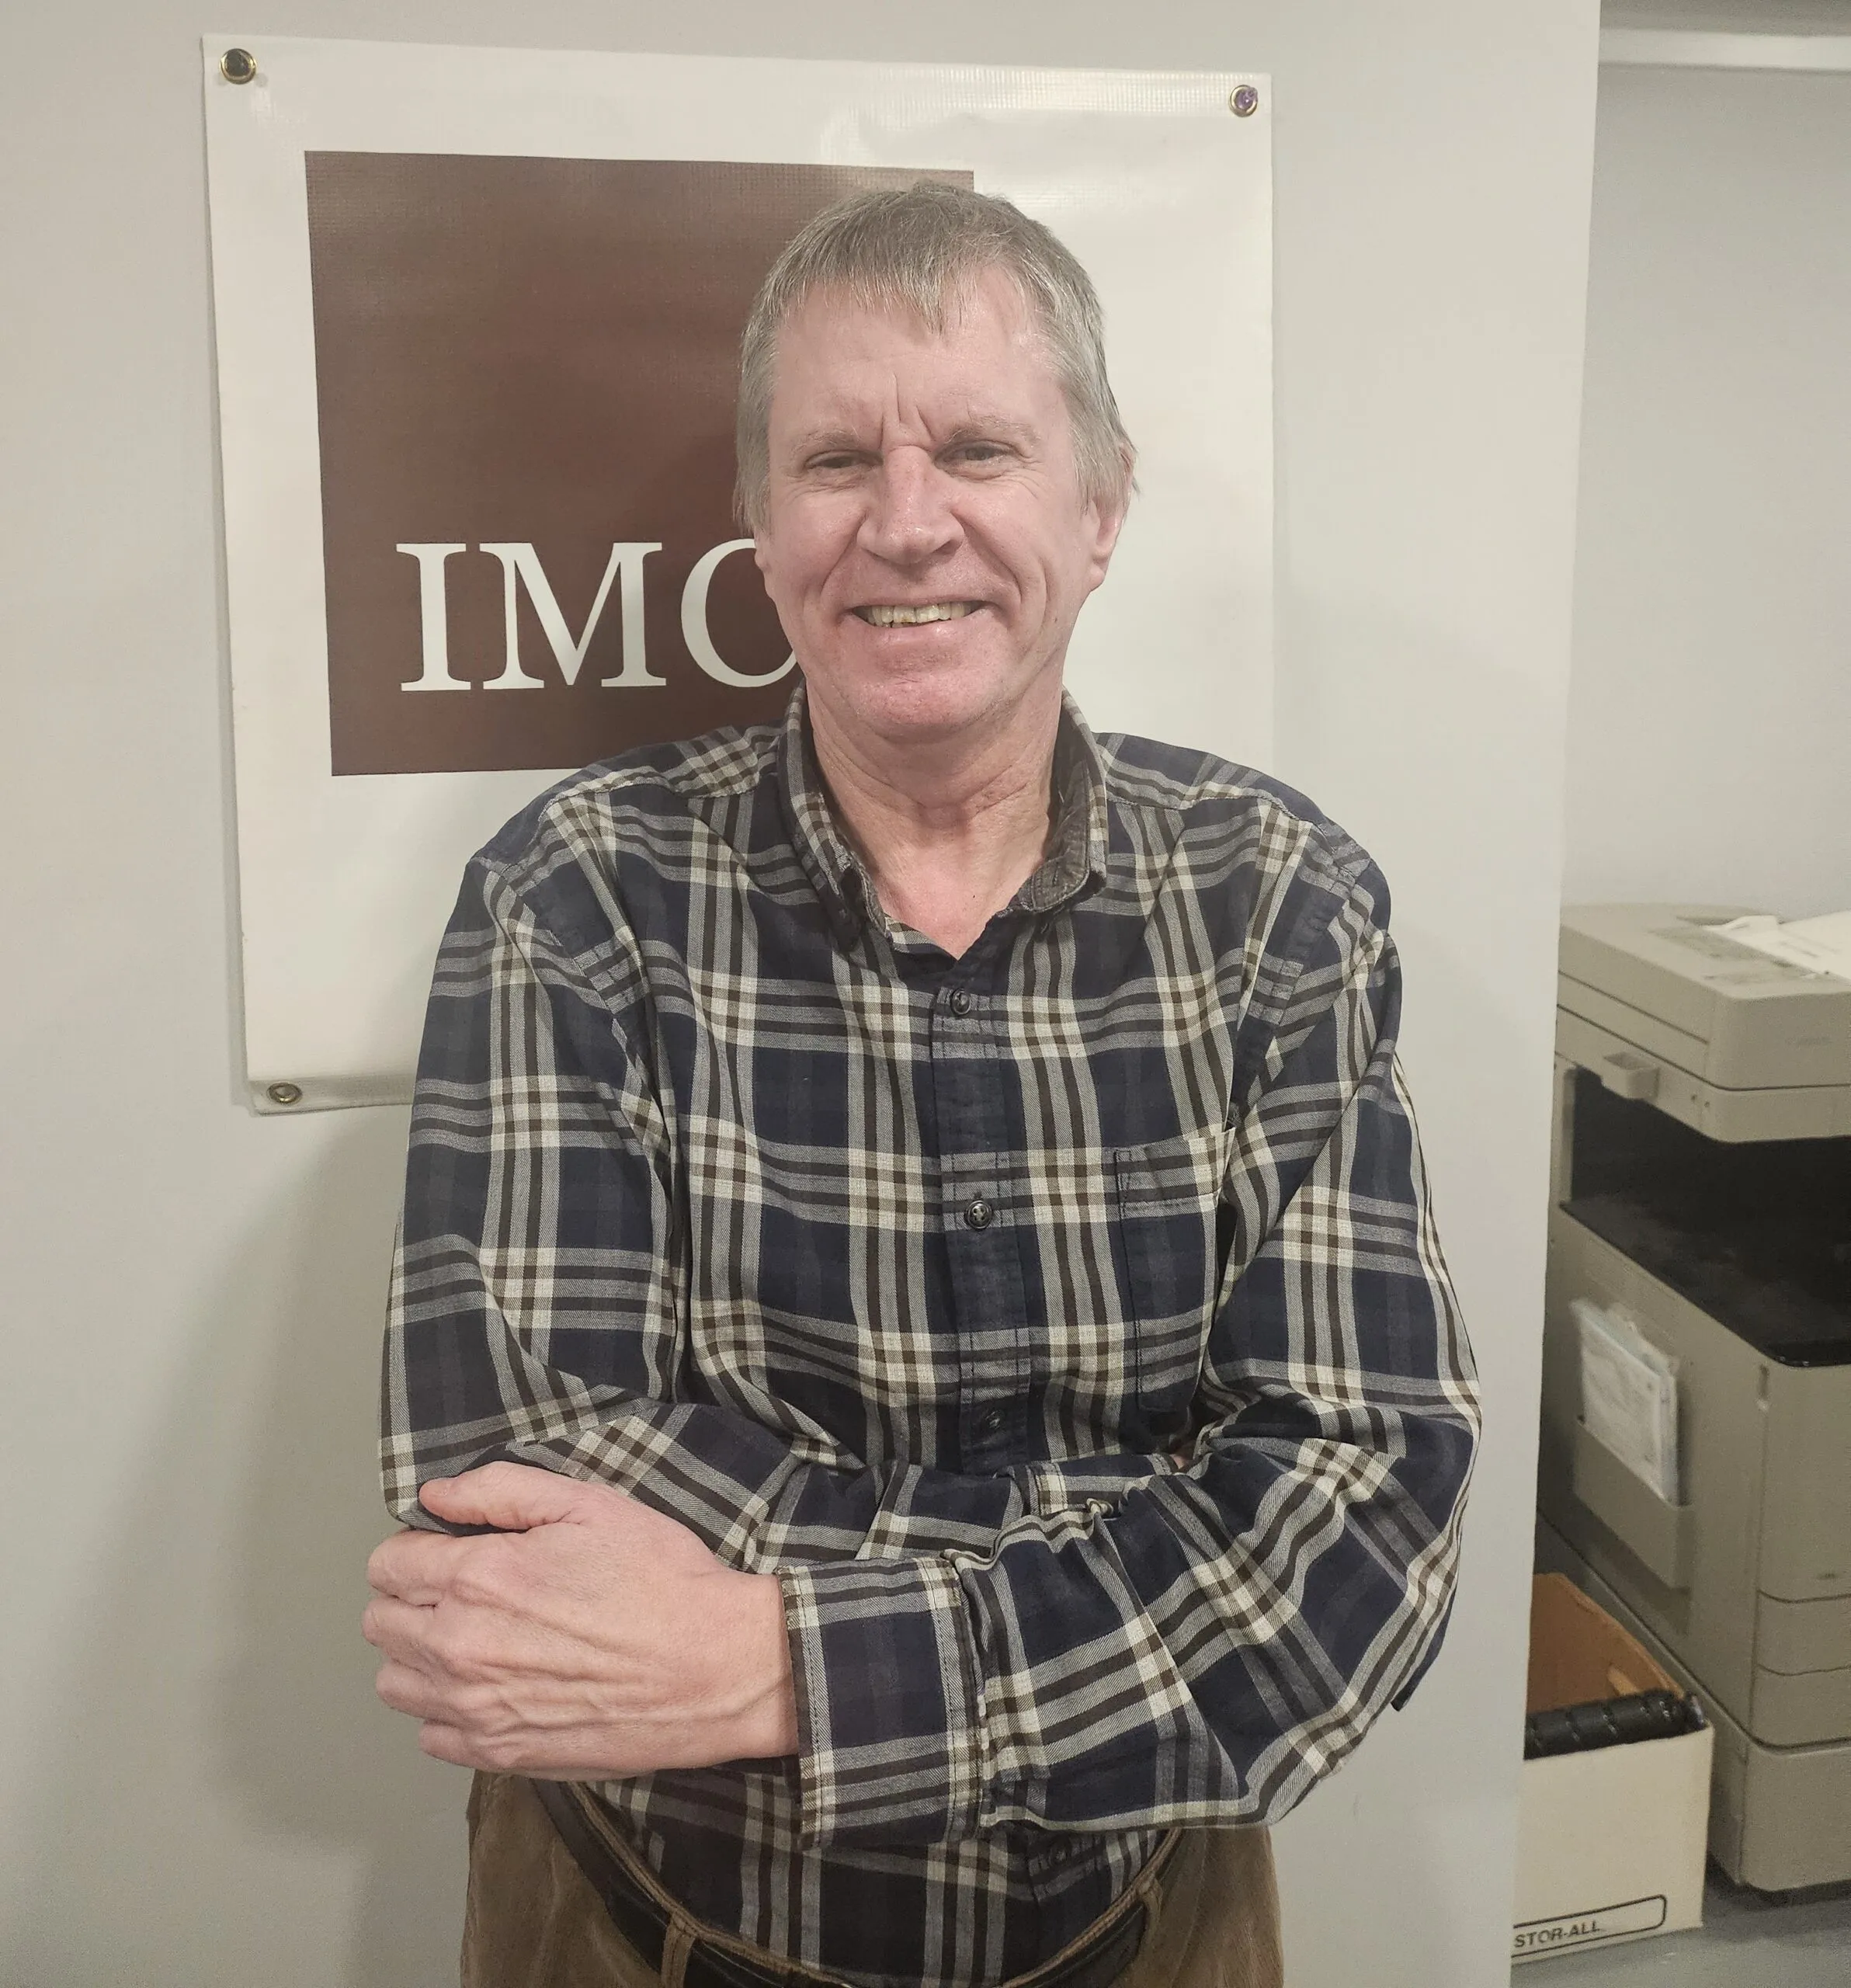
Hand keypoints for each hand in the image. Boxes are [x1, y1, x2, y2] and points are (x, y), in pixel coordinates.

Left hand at [363, 1462, 797, 1776]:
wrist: (714, 1668)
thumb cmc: (659, 1577)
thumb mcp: (589, 1505)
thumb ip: (500, 1490)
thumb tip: (434, 1496)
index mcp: (480, 1576)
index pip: (388, 1564)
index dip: (416, 1548)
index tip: (451, 1550)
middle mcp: (461, 1645)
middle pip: (379, 1623)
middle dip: (412, 1598)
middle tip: (465, 1592)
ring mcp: (475, 1708)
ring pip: (394, 1683)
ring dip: (420, 1657)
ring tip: (474, 1641)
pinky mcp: (498, 1755)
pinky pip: (429, 1736)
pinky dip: (448, 1711)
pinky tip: (494, 1687)